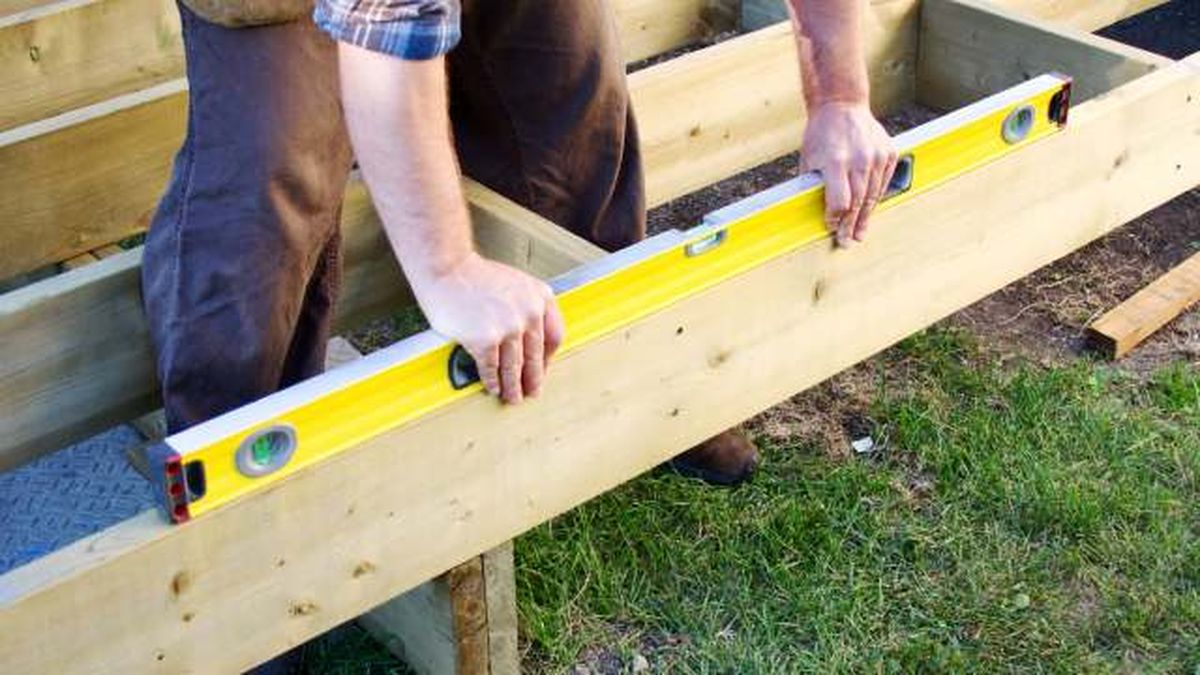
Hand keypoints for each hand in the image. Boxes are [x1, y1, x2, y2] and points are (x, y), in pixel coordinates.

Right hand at [414, 253, 564, 403]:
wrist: (448, 268)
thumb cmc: (475, 275)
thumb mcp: (516, 284)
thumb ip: (527, 308)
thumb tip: (528, 341)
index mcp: (540, 297)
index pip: (554, 336)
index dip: (548, 359)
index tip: (543, 370)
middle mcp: (529, 312)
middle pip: (535, 356)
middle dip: (533, 379)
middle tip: (532, 392)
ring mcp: (508, 327)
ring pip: (514, 367)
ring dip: (513, 387)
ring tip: (512, 398)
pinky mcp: (485, 340)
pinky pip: (491, 368)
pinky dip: (492, 381)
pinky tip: (492, 388)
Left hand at [799, 101, 897, 246]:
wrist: (842, 105)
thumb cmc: (821, 133)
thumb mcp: (809, 159)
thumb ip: (812, 185)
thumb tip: (813, 212)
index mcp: (836, 162)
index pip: (840, 202)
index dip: (835, 218)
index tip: (831, 227)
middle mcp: (859, 160)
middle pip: (858, 203)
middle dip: (851, 225)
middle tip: (847, 242)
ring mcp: (877, 156)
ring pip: (873, 195)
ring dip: (866, 217)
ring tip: (860, 233)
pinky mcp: (889, 153)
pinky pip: (883, 182)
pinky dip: (876, 197)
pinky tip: (869, 210)